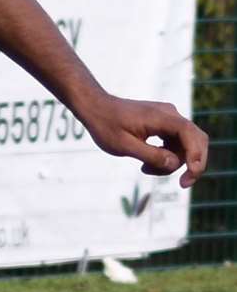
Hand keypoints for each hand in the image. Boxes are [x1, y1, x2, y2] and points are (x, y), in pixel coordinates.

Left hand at [79, 93, 206, 187]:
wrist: (94, 107)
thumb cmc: (105, 125)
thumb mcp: (124, 145)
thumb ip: (150, 155)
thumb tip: (175, 164)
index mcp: (162, 117)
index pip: (191, 136)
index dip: (197, 157)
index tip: (190, 177)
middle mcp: (170, 114)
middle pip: (195, 141)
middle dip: (191, 164)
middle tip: (182, 184)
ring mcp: (168, 118)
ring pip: (184, 145)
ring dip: (171, 161)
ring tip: (145, 168)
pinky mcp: (163, 124)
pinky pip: (174, 143)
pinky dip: (165, 156)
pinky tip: (146, 163)